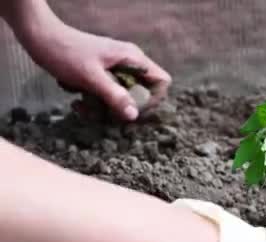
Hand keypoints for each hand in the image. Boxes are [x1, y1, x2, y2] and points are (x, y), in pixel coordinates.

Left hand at [21, 22, 170, 120]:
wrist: (39, 37)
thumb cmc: (65, 52)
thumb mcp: (90, 77)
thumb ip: (114, 96)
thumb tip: (134, 116)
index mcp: (133, 59)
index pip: (162, 82)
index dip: (153, 100)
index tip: (134, 110)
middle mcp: (128, 64)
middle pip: (143, 95)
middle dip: (124, 108)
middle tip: (105, 114)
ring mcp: (115, 70)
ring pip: (123, 99)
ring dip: (105, 109)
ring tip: (83, 107)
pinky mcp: (102, 76)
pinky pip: (107, 96)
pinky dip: (94, 104)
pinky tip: (77, 102)